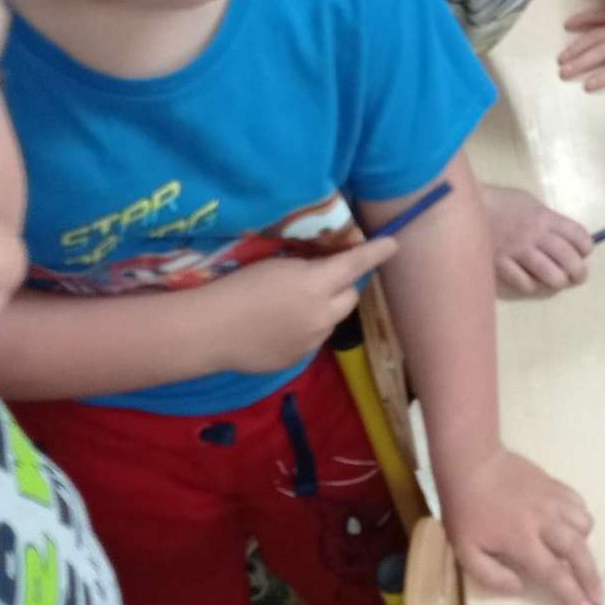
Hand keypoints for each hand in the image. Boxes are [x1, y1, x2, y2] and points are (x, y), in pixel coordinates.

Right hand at [208, 237, 396, 372]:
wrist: (210, 330)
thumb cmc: (237, 285)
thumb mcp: (277, 264)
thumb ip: (309, 265)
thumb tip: (326, 265)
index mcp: (316, 284)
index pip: (356, 264)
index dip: (376, 253)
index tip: (394, 244)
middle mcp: (322, 315)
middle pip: (350, 297)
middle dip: (341, 287)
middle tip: (320, 279)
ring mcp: (311, 341)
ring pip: (331, 320)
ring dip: (323, 310)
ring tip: (290, 306)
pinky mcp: (297, 360)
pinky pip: (312, 339)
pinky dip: (305, 330)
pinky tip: (277, 326)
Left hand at [440, 445, 600, 604]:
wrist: (471, 463)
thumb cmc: (466, 511)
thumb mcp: (466, 551)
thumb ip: (492, 576)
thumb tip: (520, 587)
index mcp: (522, 541)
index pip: (555, 574)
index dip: (572, 594)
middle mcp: (544, 521)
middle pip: (579, 552)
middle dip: (592, 577)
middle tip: (599, 596)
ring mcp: (552, 500)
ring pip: (584, 525)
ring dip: (584, 544)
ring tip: (577, 555)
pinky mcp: (554, 484)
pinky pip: (579, 503)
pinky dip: (580, 518)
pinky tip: (570, 525)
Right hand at [486, 183, 592, 294]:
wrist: (467, 207)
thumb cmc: (501, 202)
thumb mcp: (529, 202)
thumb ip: (547, 219)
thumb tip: (565, 238)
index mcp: (544, 217)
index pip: (577, 235)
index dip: (586, 247)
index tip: (584, 253)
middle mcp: (535, 234)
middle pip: (568, 258)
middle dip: (579, 271)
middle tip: (578, 276)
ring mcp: (518, 251)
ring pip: (551, 274)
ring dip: (560, 281)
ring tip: (560, 282)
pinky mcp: (501, 264)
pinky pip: (525, 282)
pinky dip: (532, 285)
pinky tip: (532, 281)